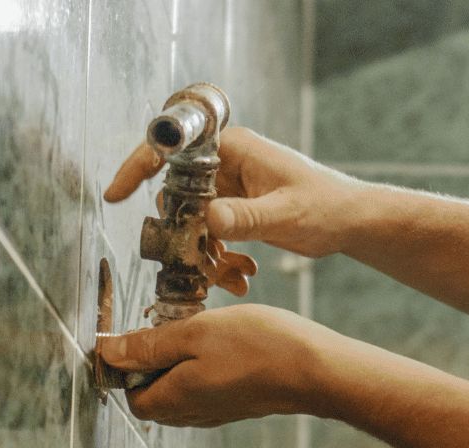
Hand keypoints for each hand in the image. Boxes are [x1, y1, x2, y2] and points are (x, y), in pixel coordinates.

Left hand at [95, 304, 336, 426]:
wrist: (315, 369)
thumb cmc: (257, 347)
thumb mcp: (193, 334)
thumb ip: (147, 346)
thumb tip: (107, 352)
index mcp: (172, 401)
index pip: (129, 394)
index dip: (125, 365)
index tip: (138, 332)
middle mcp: (190, 415)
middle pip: (152, 394)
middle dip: (151, 362)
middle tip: (170, 326)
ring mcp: (215, 412)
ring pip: (178, 390)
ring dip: (178, 362)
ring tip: (197, 331)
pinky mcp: (235, 404)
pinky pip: (203, 388)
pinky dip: (201, 367)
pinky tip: (220, 343)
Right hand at [103, 127, 360, 260]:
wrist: (351, 222)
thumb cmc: (328, 206)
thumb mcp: (286, 215)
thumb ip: (248, 218)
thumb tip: (209, 218)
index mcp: (233, 148)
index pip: (173, 148)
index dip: (138, 167)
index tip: (116, 194)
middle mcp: (225, 164)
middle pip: (176, 197)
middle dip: (184, 237)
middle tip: (201, 262)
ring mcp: (227, 188)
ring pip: (190, 224)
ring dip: (203, 256)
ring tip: (232, 277)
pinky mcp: (232, 210)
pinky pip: (207, 237)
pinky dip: (217, 261)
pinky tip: (240, 277)